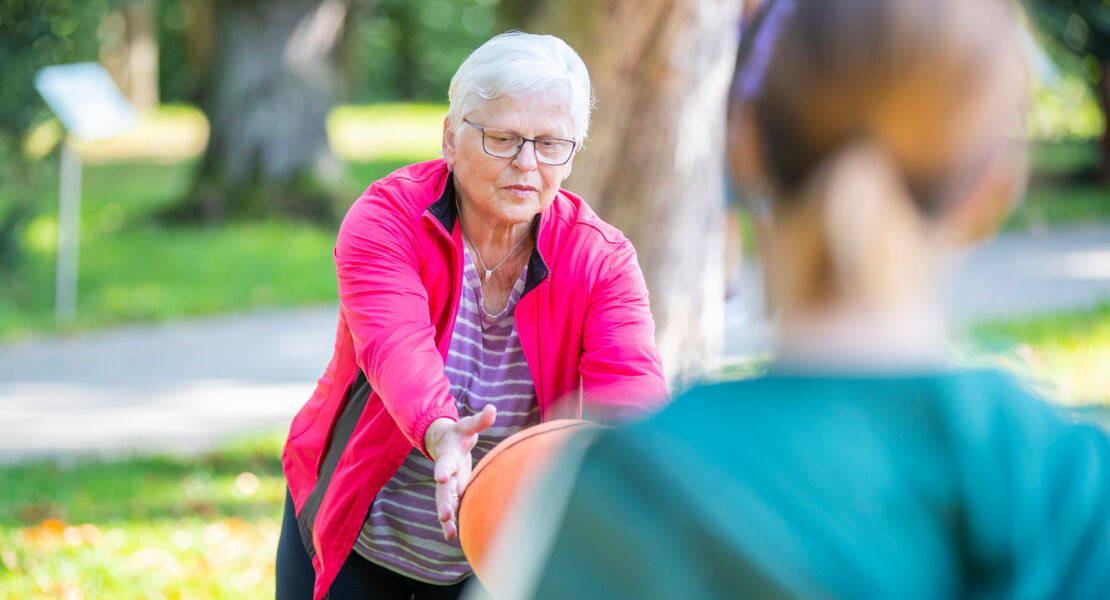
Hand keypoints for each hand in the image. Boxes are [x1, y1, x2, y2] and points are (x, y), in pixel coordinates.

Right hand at [424, 404, 496, 540]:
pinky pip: (451, 508)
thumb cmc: (458, 434)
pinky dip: (450, 522)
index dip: (443, 469)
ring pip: (445, 503)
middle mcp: (446, 473)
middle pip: (443, 489)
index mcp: (448, 456)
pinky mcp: (453, 493)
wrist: (444, 443)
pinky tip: (452, 537)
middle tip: (445, 514)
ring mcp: (448, 485)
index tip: (441, 477)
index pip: (445, 462)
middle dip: (444, 502)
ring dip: (446, 517)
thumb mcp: (467, 426)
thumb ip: (479, 421)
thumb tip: (492, 409)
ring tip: (450, 533)